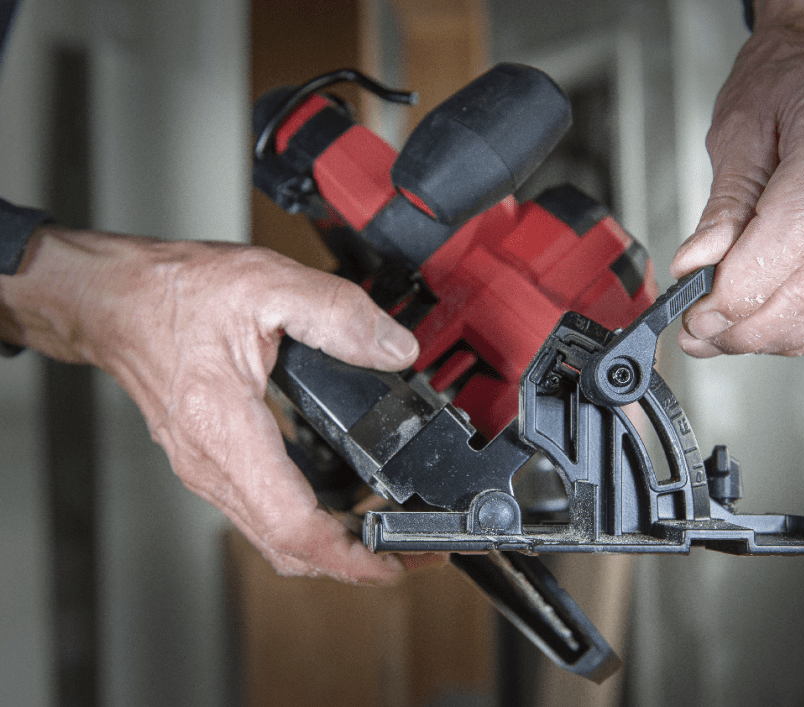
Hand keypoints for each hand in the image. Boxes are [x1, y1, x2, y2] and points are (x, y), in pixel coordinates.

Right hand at [0, 226, 427, 583]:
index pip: (292, 524)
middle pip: (288, 547)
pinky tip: (344, 503)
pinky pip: (265, 514)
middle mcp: (212, 464)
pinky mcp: (213, 464)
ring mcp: (209, 470)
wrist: (113, 301)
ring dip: (334, 546)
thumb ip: (338, 315)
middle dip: (357, 562)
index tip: (397, 561)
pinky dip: (310, 523)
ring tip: (389, 530)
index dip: (350, 556)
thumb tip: (395, 350)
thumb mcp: (267, 284)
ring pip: (276, 537)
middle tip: (414, 550)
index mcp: (225, 429)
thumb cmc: (171, 293)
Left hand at [670, 0, 803, 356]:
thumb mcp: (738, 130)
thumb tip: (695, 267)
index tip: (697, 314)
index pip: (796, 236)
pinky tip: (767, 327)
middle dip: (749, 324)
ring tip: (724, 337)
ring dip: (774, 335)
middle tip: (699, 335)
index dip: (741, 289)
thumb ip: (722, 206)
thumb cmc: (787, 81)